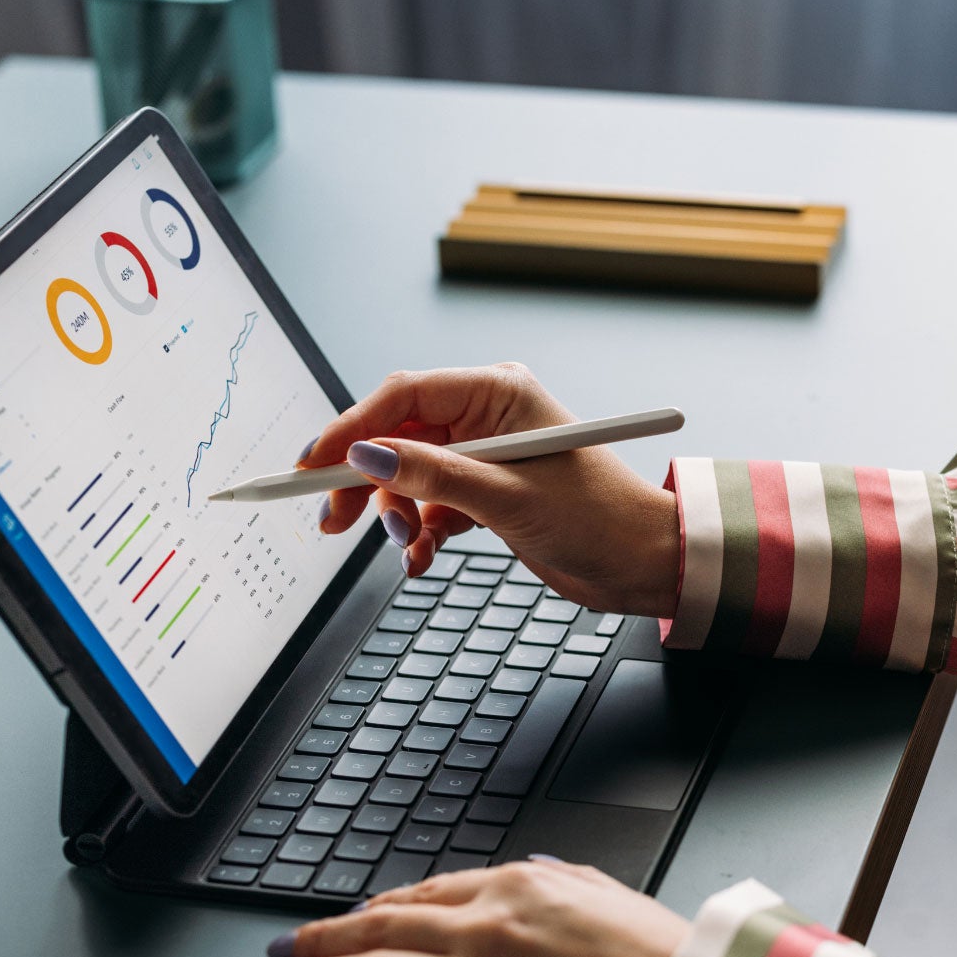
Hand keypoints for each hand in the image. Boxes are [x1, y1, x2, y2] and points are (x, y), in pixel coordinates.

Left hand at [264, 859, 688, 956]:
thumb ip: (559, 879)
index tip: (347, 921)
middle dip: (320, 939)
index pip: (421, 896)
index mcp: (517, 886)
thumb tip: (530, 869)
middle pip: (379, 932)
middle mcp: (486, 930)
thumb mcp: (607, 893)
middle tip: (283, 949)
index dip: (372, 911)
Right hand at [298, 363, 681, 616]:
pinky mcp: (484, 494)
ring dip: (397, 514)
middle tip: (332, 518)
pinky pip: (430, 507)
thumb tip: (366, 456)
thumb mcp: (507, 496)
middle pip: (396, 437)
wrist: (642, 564)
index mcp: (497, 392)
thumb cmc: (600, 517)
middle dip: (364, 480)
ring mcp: (483, 457)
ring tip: (408, 544)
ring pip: (408, 477)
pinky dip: (419, 534)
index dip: (352, 427)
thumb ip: (433, 476)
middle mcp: (486, 417)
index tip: (314, 462)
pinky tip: (421, 559)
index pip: (404, 395)